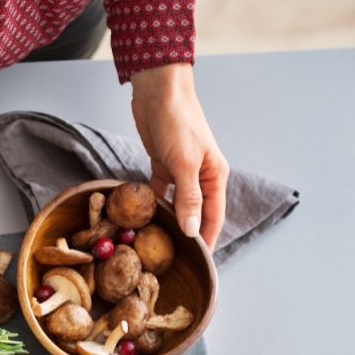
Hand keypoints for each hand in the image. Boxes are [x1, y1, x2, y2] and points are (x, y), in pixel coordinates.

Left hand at [131, 64, 228, 250]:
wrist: (158, 91)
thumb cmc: (178, 122)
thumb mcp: (185, 162)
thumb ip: (189, 197)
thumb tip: (193, 230)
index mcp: (214, 176)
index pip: (213, 218)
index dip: (205, 240)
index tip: (197, 264)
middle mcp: (200, 177)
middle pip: (195, 213)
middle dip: (186, 235)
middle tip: (170, 259)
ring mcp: (180, 171)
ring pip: (176, 204)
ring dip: (167, 220)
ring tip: (154, 243)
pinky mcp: (161, 165)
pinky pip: (158, 191)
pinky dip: (151, 203)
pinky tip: (140, 216)